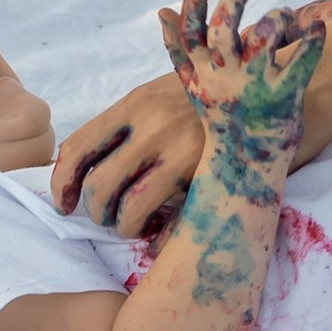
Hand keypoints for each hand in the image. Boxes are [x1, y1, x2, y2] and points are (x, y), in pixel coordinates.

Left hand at [52, 73, 204, 232]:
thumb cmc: (209, 96)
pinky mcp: (210, 177)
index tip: (64, 202)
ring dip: (125, 227)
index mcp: (136, 103)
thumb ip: (128, 121)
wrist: (268, 92)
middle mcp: (154, 126)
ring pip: (131, 210)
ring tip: (134, 224)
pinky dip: (157, 239)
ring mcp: (183, 152)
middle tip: (105, 216)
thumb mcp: (163, 92)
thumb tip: (85, 160)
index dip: (63, 183)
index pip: (79, 147)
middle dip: (95, 212)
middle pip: (100, 186)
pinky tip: (159, 236)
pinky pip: (171, 222)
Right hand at [161, 0, 325, 171]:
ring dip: (274, 18)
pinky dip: (310, 41)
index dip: (194, 0)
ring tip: (283, 12)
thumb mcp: (194, 85)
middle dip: (232, 1)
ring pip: (261, 41)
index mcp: (202, 72)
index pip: (190, 32)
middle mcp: (224, 77)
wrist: (242, 167)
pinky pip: (300, 65)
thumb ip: (179, 49)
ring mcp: (253, 88)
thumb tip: (162, 11)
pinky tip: (316, 25)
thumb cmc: (222, 117)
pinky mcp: (283, 98)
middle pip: (221, 32)